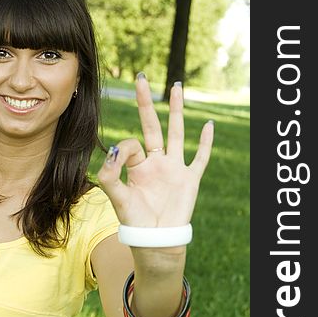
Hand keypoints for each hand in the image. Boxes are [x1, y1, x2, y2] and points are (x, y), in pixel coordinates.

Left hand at [97, 75, 213, 227]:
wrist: (155, 239)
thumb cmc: (134, 220)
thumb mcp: (116, 197)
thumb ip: (109, 174)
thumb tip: (113, 149)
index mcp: (137, 165)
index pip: (131, 143)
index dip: (124, 149)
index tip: (118, 160)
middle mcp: (156, 161)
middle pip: (152, 125)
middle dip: (146, 102)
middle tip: (140, 77)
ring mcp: (175, 168)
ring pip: (177, 132)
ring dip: (176, 110)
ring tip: (176, 86)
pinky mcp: (190, 178)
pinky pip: (200, 157)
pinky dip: (206, 142)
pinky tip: (208, 124)